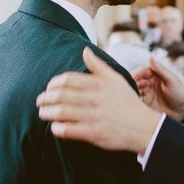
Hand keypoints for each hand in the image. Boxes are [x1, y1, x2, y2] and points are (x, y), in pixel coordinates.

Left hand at [37, 48, 161, 153]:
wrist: (144, 127)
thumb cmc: (128, 102)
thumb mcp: (116, 79)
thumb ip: (98, 65)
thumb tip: (84, 50)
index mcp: (99, 84)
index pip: (67, 80)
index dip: (53, 83)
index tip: (49, 88)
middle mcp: (95, 98)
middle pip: (60, 95)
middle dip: (45, 98)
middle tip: (39, 101)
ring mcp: (94, 116)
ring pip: (61, 112)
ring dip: (47, 112)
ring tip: (43, 113)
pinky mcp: (94, 133)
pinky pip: (69, 130)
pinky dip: (57, 128)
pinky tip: (54, 128)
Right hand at [133, 56, 183, 120]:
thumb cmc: (180, 93)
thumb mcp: (171, 80)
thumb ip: (160, 69)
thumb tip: (150, 56)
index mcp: (156, 74)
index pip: (144, 71)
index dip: (138, 73)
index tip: (133, 77)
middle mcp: (150, 82)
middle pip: (138, 80)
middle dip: (135, 83)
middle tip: (134, 87)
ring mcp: (148, 92)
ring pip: (136, 89)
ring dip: (134, 91)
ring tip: (137, 94)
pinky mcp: (147, 102)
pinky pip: (138, 99)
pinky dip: (136, 99)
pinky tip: (137, 100)